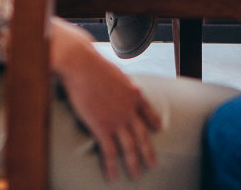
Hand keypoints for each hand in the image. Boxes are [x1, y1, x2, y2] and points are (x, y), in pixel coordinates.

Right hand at [52, 22, 161, 180]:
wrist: (82, 65)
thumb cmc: (93, 64)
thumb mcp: (115, 73)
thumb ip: (119, 83)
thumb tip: (116, 83)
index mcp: (134, 93)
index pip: (148, 111)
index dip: (154, 121)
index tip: (158, 129)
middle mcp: (129, 110)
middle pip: (142, 135)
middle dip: (148, 152)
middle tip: (153, 165)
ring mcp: (117, 120)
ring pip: (130, 148)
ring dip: (134, 164)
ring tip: (137, 176)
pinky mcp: (102, 127)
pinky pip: (110, 152)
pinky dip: (111, 166)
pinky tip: (112, 177)